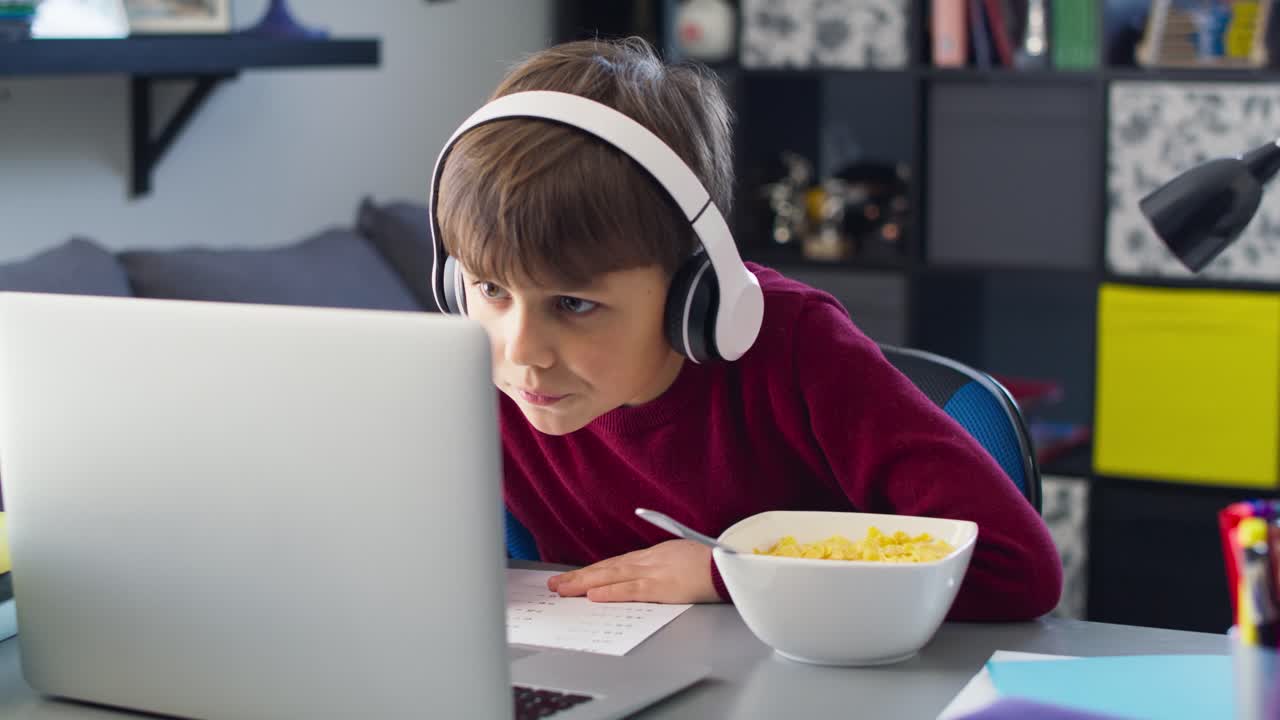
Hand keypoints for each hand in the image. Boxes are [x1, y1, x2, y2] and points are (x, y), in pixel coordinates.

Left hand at [547, 539, 720, 603]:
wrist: (732, 564)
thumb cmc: (713, 562)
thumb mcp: (684, 554)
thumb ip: (665, 561)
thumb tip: (653, 571)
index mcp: (654, 554)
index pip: (616, 564)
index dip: (593, 571)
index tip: (575, 577)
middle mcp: (649, 560)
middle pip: (607, 568)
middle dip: (579, 577)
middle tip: (555, 585)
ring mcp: (654, 572)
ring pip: (611, 577)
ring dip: (584, 584)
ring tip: (562, 590)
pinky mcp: (662, 587)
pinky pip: (631, 590)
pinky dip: (610, 592)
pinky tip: (593, 595)